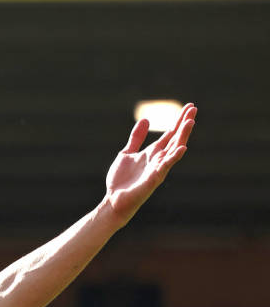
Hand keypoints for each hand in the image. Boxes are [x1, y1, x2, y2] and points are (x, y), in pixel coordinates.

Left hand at [103, 103, 196, 226]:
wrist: (113, 200)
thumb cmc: (121, 180)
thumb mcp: (126, 153)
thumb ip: (136, 138)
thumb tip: (145, 119)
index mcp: (152, 152)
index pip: (169, 134)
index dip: (178, 121)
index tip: (189, 107)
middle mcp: (158, 159)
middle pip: (175, 138)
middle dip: (184, 124)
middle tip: (194, 108)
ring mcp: (158, 168)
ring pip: (174, 149)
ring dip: (183, 136)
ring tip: (190, 122)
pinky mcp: (154, 178)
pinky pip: (166, 166)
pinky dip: (174, 157)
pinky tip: (182, 148)